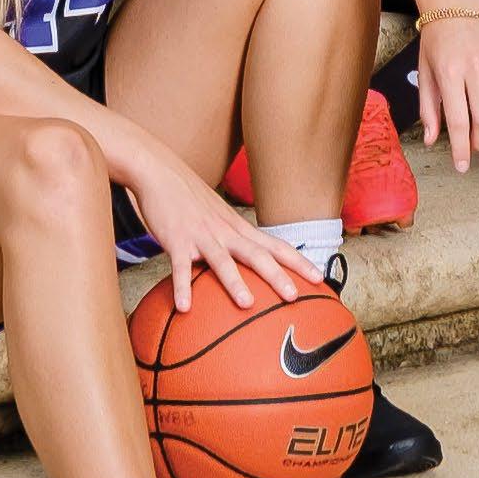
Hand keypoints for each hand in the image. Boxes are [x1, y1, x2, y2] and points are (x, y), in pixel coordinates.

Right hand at [123, 141, 329, 313]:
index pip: (275, 245)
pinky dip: (182, 286)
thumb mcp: (216, 215)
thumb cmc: (187, 197)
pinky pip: (180, 266)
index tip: (320, 278)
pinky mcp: (176, 239)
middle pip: (256, 255)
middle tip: (295, 297)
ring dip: (234, 282)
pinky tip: (184, 307)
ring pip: (221, 260)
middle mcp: (224, 230)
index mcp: (237, 227)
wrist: (158, 170)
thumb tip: (245, 261)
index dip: (298, 261)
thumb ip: (230, 237)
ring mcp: (201, 234)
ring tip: (247, 303)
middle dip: (277, 276)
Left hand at [411, 11, 478, 170]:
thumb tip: (432, 141)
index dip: (461, 148)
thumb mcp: (425, 72)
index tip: (462, 166)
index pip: (458, 120)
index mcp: (449, 71)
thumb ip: (428, 108)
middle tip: (476, 146)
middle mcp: (475, 64)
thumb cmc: (437, 40)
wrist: (455, 1)